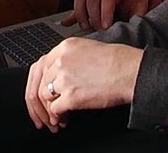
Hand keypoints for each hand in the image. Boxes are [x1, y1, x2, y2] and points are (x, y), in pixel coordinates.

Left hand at [24, 38, 142, 131]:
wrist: (129, 71)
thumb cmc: (117, 61)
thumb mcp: (87, 49)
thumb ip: (69, 59)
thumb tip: (58, 77)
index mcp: (64, 47)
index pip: (40, 67)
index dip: (38, 84)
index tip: (40, 95)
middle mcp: (61, 60)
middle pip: (39, 83)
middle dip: (41, 102)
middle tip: (45, 113)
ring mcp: (64, 78)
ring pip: (44, 96)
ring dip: (49, 110)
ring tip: (57, 118)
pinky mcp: (71, 95)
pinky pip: (55, 109)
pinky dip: (57, 116)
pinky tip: (63, 119)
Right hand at [63, 0, 151, 30]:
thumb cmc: (137, 0)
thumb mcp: (141, 8)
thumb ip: (136, 17)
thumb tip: (132, 27)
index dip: (105, 13)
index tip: (106, 27)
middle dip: (94, 17)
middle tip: (99, 30)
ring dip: (81, 15)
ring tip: (86, 28)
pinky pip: (77, 4)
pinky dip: (72, 15)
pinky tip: (66, 23)